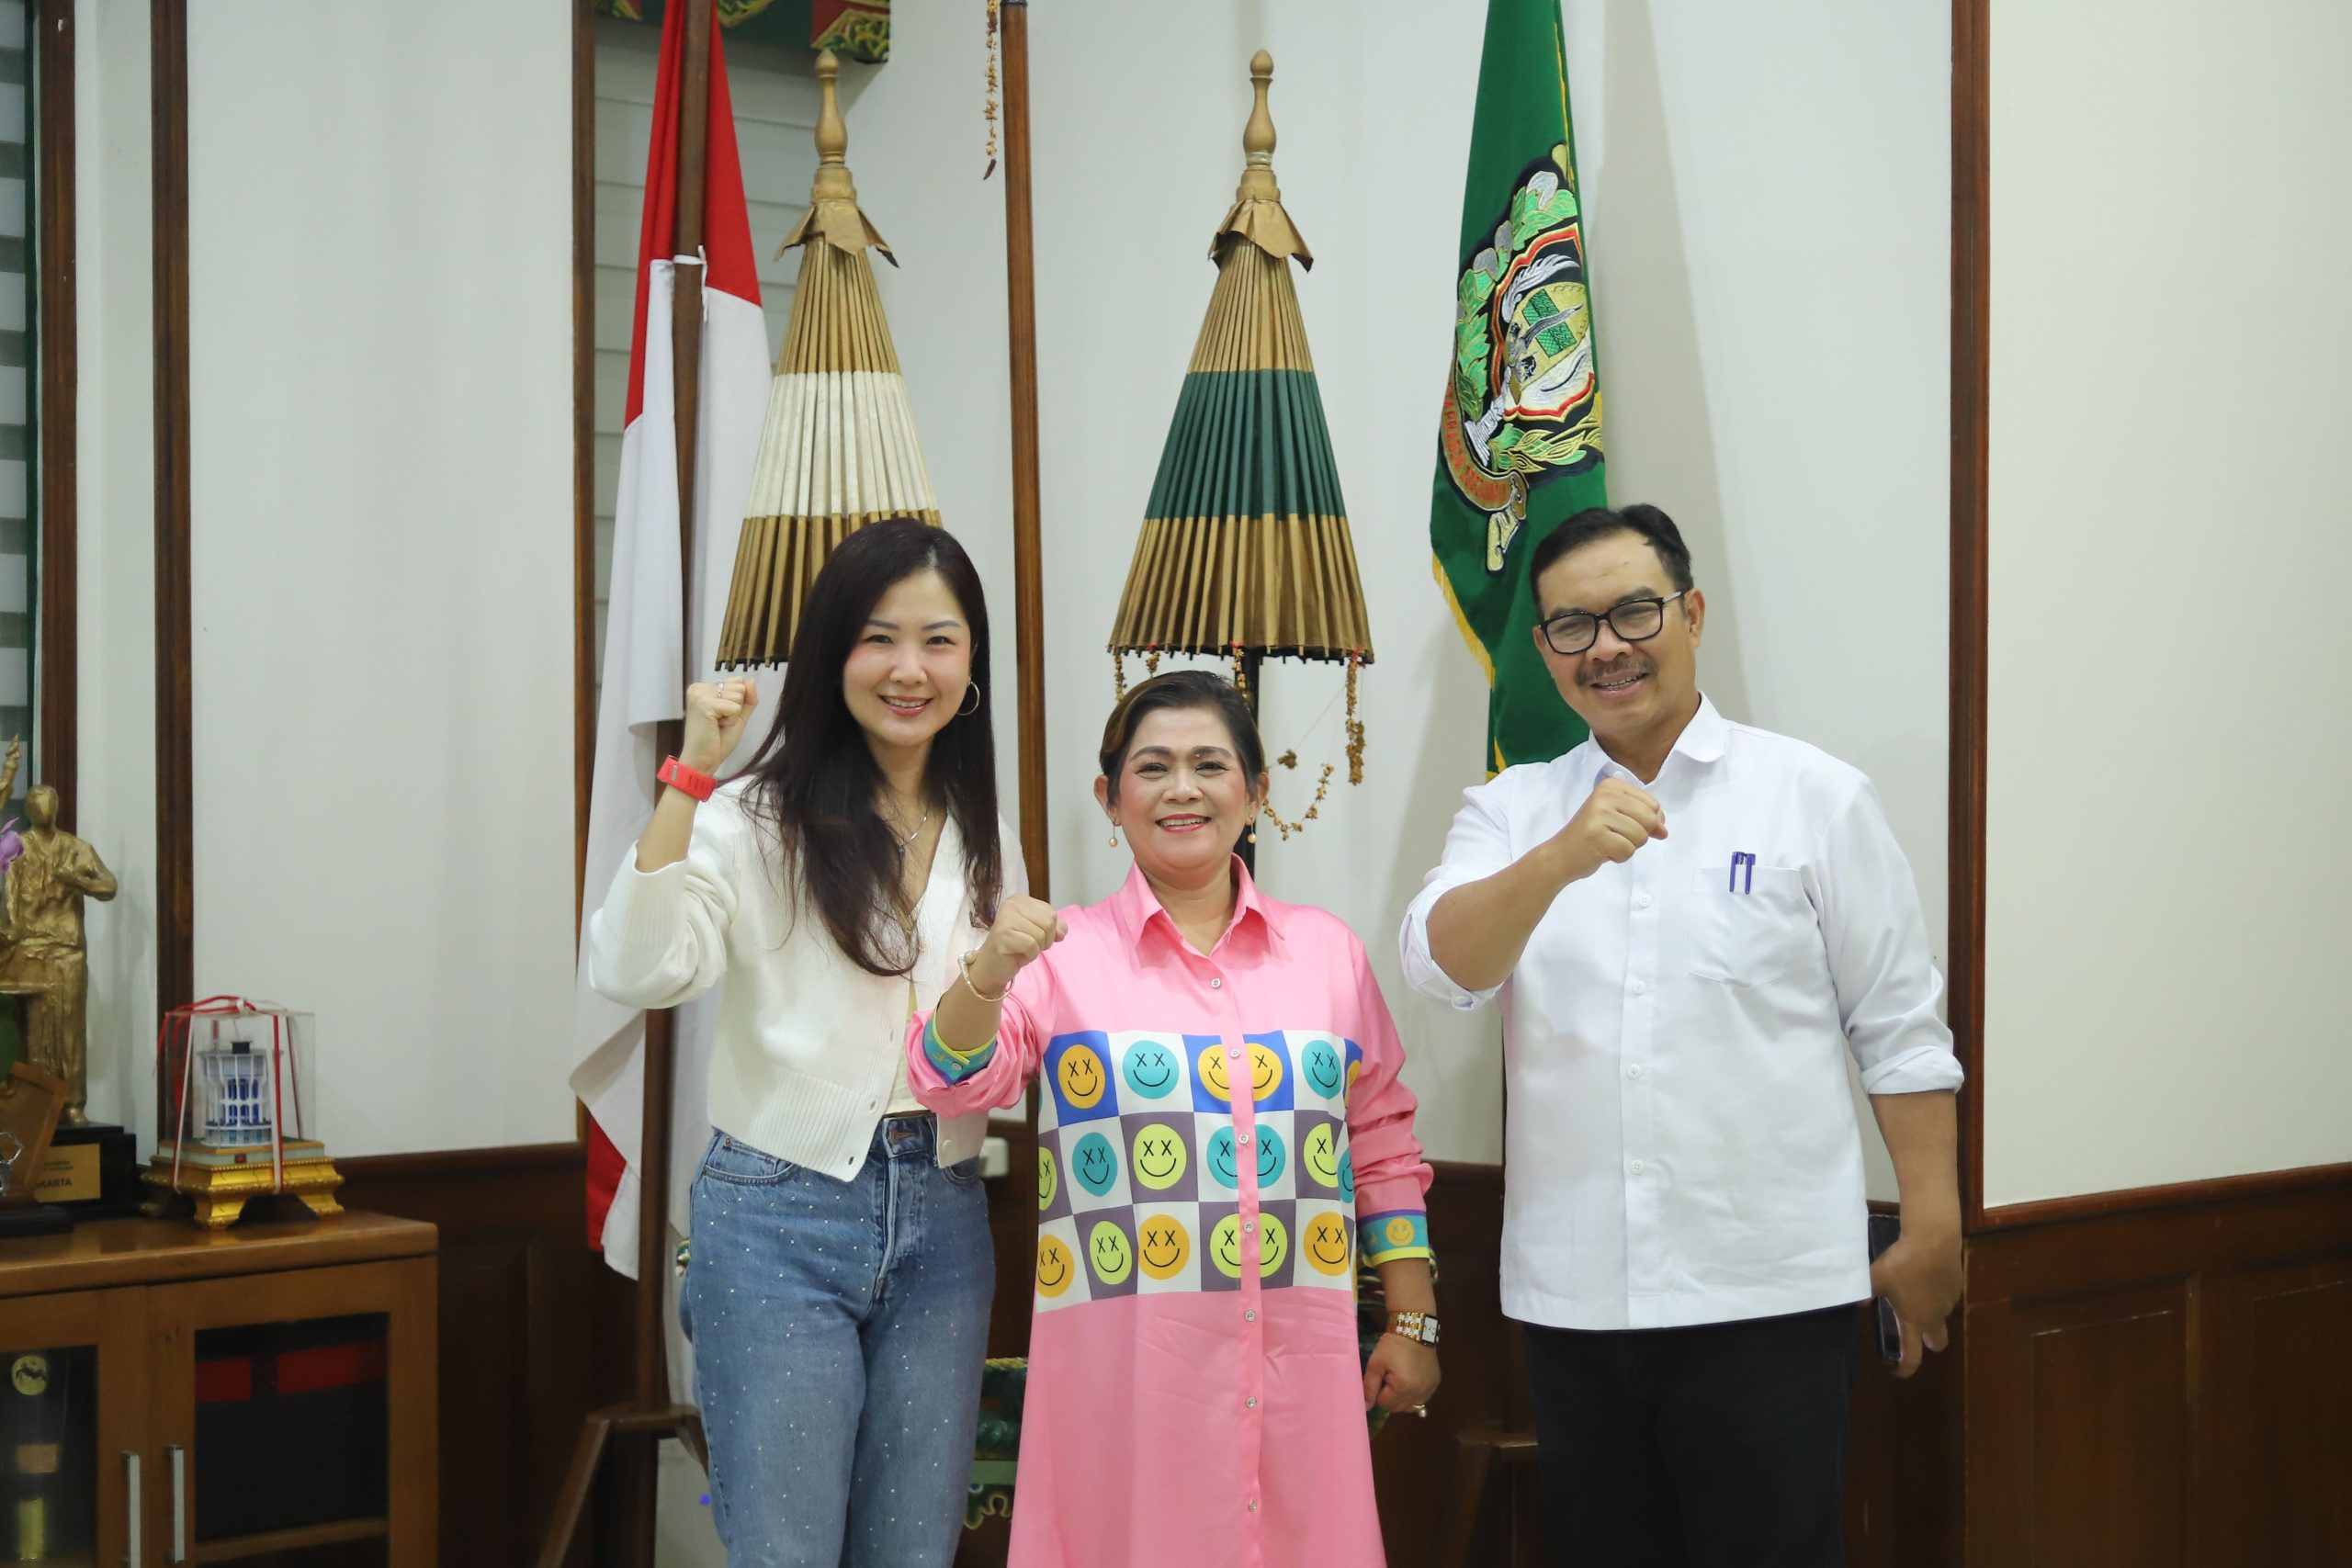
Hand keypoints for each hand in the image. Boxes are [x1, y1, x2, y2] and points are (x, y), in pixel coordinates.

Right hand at [680, 677, 758, 773]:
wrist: (702, 760)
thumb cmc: (717, 741)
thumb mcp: (738, 716)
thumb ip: (747, 699)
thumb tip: (752, 680)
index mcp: (704, 688)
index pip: (738, 682)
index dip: (737, 703)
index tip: (721, 716)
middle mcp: (699, 687)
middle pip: (740, 687)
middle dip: (735, 708)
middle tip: (718, 722)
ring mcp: (700, 694)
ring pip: (739, 695)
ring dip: (733, 715)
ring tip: (717, 725)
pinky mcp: (704, 704)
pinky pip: (735, 707)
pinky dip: (731, 721)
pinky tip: (715, 727)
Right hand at [970, 895, 1065, 994]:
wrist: (992, 967)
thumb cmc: (1015, 948)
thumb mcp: (1038, 933)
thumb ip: (1054, 927)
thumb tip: (1062, 932)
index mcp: (1019, 900)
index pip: (1051, 913)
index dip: (1050, 931)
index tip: (1032, 937)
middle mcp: (1011, 904)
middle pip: (1049, 923)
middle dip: (1045, 940)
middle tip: (1028, 946)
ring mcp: (1005, 918)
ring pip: (1041, 934)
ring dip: (1036, 949)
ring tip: (1021, 950)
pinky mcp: (1002, 934)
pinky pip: (1032, 945)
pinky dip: (1029, 955)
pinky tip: (1017, 955)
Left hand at [1364, 1334, 1440, 1415]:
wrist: (1414, 1330)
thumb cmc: (1392, 1346)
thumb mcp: (1376, 1363)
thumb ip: (1369, 1386)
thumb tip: (1366, 1407)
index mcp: (1402, 1388)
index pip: (1384, 1403)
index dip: (1379, 1391)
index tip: (1381, 1377)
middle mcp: (1418, 1393)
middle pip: (1397, 1408)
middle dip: (1390, 1397)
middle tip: (1389, 1378)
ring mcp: (1429, 1389)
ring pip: (1410, 1407)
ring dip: (1402, 1398)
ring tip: (1400, 1380)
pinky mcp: (1435, 1384)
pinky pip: (1421, 1399)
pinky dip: (1414, 1394)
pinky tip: (1411, 1380)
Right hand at [1548, 776, 1666, 881]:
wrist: (1561, 855)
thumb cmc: (1594, 835)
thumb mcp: (1620, 819)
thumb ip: (1645, 820)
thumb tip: (1663, 831)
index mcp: (1611, 785)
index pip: (1653, 805)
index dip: (1647, 822)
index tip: (1624, 825)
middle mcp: (1604, 795)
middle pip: (1650, 819)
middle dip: (1639, 835)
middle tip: (1616, 836)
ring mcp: (1599, 813)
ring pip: (1641, 836)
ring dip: (1628, 847)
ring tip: (1608, 843)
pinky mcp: (1596, 834)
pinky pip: (1628, 850)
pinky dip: (1619, 857)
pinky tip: (1603, 851)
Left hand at [1869, 1226, 1959, 1377]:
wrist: (1933, 1241)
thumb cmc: (1903, 1264)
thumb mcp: (1876, 1278)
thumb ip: (1865, 1292)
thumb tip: (1858, 1302)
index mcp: (1916, 1321)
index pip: (1913, 1356)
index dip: (1906, 1368)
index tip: (1897, 1371)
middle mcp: (1936, 1316)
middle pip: (1938, 1342)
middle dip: (1927, 1343)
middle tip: (1912, 1331)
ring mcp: (1950, 1300)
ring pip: (1942, 1315)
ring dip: (1930, 1312)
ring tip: (1913, 1292)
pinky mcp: (1956, 1284)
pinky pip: (1946, 1295)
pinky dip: (1936, 1292)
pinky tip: (1924, 1275)